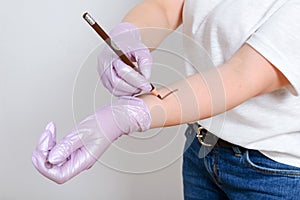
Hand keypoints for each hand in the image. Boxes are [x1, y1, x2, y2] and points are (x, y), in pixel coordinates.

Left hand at [32, 96, 150, 183]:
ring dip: (46, 145)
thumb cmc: (105, 124)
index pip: (59, 175)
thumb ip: (66, 147)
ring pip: (53, 158)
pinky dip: (51, 141)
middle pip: (53, 167)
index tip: (40, 151)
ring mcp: (76, 155)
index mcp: (83, 161)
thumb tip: (50, 159)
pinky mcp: (74, 148)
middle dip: (44, 152)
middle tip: (46, 135)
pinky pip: (57, 149)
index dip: (45, 167)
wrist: (115, 117)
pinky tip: (52, 131)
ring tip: (49, 131)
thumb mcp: (83, 133)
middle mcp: (79, 161)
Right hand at [98, 22, 151, 95]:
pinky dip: (124, 92)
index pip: (123, 71)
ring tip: (139, 86)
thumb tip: (145, 79)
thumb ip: (145, 64)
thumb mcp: (142, 51)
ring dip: (129, 91)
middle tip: (143, 87)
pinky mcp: (104, 80)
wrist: (121, 42)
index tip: (147, 86)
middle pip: (117, 83)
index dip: (137, 81)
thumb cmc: (130, 46)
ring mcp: (102, 73)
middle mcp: (104, 64)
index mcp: (112, 54)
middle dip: (132, 88)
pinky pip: (114, 91)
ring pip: (115, 89)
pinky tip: (132, 87)